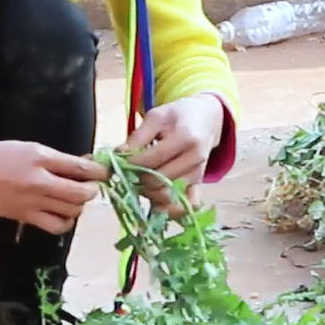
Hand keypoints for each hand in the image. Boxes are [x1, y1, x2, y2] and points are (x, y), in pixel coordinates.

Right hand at [0, 140, 108, 234]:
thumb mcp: (30, 148)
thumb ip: (57, 159)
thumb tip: (86, 165)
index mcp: (40, 159)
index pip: (80, 169)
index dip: (99, 172)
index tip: (105, 172)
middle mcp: (39, 183)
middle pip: (81, 194)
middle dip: (92, 190)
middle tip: (91, 185)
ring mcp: (33, 203)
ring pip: (72, 211)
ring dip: (80, 204)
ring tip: (75, 197)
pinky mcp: (27, 218)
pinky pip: (56, 226)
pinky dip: (67, 221)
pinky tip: (64, 212)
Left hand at [119, 93, 225, 214]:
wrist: (206, 117)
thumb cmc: (178, 115)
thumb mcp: (156, 116)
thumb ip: (138, 136)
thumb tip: (118, 155)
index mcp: (185, 138)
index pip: (152, 159)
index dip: (132, 163)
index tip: (121, 161)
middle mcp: (194, 159)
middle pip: (159, 181)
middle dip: (139, 179)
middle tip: (130, 171)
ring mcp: (197, 174)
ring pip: (167, 196)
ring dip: (148, 192)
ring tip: (141, 180)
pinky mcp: (198, 185)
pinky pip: (185, 205)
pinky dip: (170, 208)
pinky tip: (157, 202)